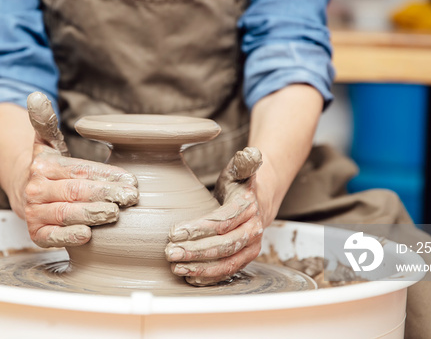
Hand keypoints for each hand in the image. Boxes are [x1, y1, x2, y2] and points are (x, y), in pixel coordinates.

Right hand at [22, 92, 138, 247]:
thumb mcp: (47, 143)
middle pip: (75, 191)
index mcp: (44, 166)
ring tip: (114, 213)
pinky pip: (52, 237)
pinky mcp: (36, 235)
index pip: (80, 170)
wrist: (23, 193)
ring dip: (90, 214)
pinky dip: (68, 237)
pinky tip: (87, 235)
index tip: (131, 180)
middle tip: (130, 198)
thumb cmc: (48, 169)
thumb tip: (36, 95)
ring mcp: (35, 213)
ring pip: (65, 213)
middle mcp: (36, 189)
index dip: (106, 175)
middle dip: (105, 194)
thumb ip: (45, 121)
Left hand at [165, 147, 263, 285]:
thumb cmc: (240, 183)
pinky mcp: (245, 258)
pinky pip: (228, 271)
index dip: (198, 229)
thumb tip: (251, 153)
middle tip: (169, 252)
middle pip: (223, 245)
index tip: (173, 231)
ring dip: (200, 267)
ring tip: (176, 266)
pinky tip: (190, 277)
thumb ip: (244, 163)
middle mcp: (253, 230)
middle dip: (195, 251)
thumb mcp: (239, 170)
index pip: (221, 221)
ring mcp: (251, 247)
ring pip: (226, 262)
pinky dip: (209, 277)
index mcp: (248, 207)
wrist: (261, 199)